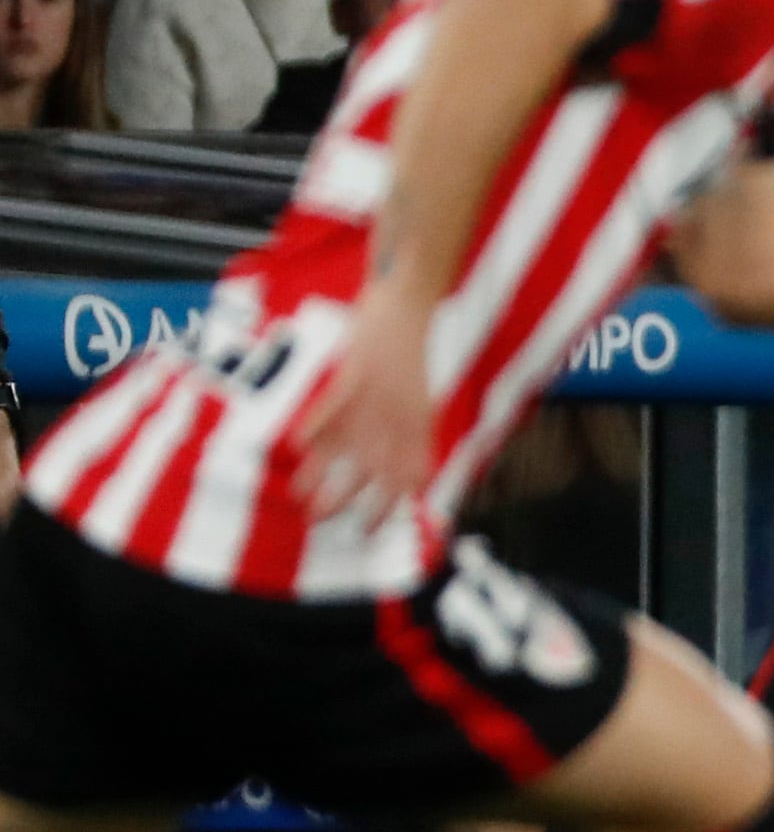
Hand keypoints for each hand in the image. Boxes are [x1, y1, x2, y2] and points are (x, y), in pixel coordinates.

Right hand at [292, 282, 442, 523]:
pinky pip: (332, 403)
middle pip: (373, 470)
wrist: (411, 299)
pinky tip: (296, 445)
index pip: (405, 477)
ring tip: (298, 497)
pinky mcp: (356, 371)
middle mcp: (398, 415)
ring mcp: (376, 394)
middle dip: (347, 501)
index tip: (367, 532)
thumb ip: (411, 431)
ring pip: (348, 445)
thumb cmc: (411, 349)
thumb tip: (407, 474)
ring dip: (321, 473)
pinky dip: (315, 424)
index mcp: (417, 422)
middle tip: (322, 523)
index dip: (388, 508)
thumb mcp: (419, 393)